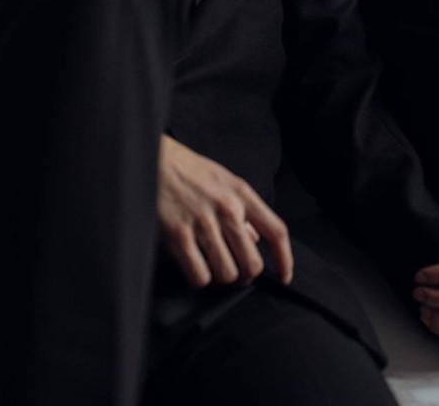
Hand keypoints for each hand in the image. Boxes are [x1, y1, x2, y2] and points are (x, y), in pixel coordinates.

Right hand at [158, 135, 293, 288]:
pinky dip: (199, 279)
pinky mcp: (179, 236)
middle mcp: (227, 209)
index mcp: (242, 194)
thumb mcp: (224, 180)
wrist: (153, 159)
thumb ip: (243, 208)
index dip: (285, 259)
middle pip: (252, 264)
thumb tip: (255, 239)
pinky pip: (200, 276)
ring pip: (227, 274)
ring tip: (211, 266)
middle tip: (235, 271)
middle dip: (245, 276)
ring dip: (221, 278)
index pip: (276, 231)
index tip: (284, 276)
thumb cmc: (188, 170)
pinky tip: (194, 266)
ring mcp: (203, 224)